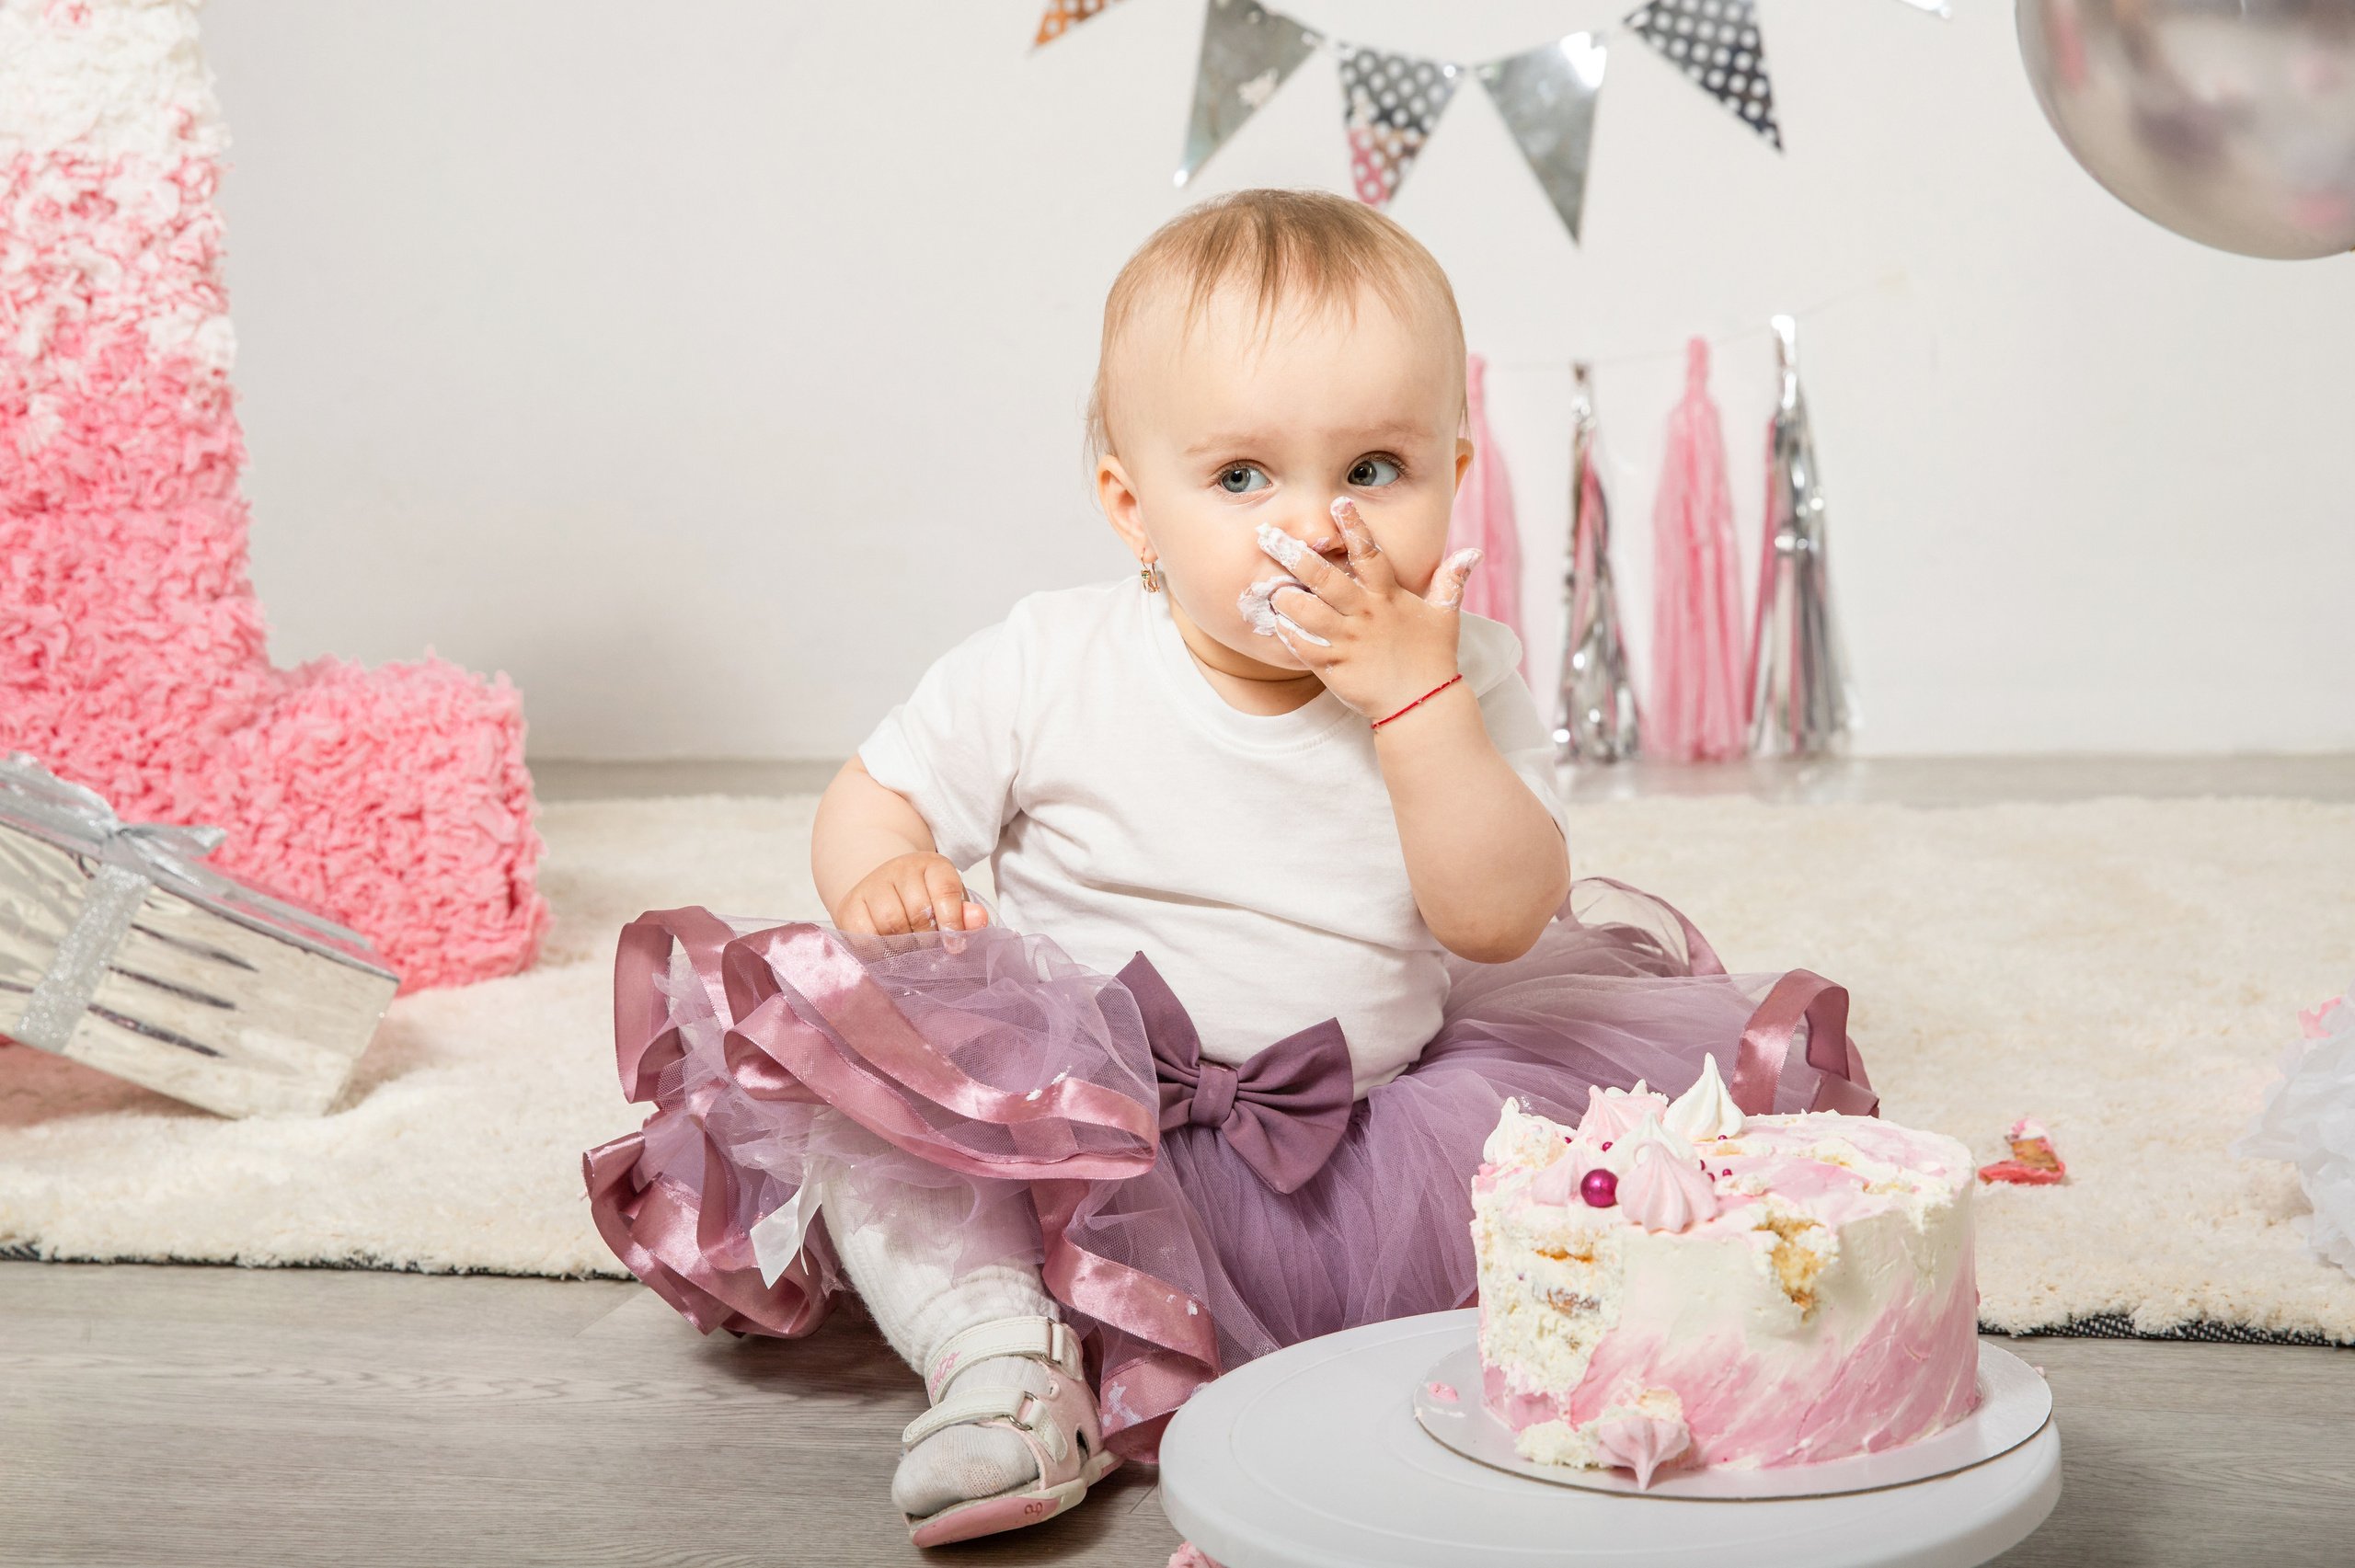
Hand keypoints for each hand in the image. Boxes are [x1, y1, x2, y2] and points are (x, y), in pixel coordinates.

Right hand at [834, 851, 986, 936]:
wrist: (884, 890)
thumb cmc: (925, 903)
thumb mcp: (951, 905)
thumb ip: (966, 915)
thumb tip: (978, 921)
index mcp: (932, 865)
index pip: (945, 889)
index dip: (952, 922)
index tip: (955, 947)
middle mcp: (900, 869)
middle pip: (917, 911)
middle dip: (927, 939)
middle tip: (929, 952)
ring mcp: (872, 884)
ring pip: (891, 923)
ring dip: (904, 947)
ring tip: (910, 951)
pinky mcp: (850, 905)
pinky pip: (864, 935)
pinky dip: (878, 951)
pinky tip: (887, 951)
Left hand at [1255, 498, 1481, 720]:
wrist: (1422, 706)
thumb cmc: (1432, 658)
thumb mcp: (1445, 616)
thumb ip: (1451, 582)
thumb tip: (1473, 552)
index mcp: (1389, 597)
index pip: (1371, 554)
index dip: (1355, 528)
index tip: (1337, 504)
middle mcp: (1365, 615)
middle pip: (1324, 579)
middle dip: (1294, 556)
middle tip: (1267, 537)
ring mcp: (1348, 642)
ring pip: (1306, 612)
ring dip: (1285, 598)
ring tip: (1270, 587)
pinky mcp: (1334, 667)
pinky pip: (1303, 647)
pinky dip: (1288, 634)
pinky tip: (1277, 623)